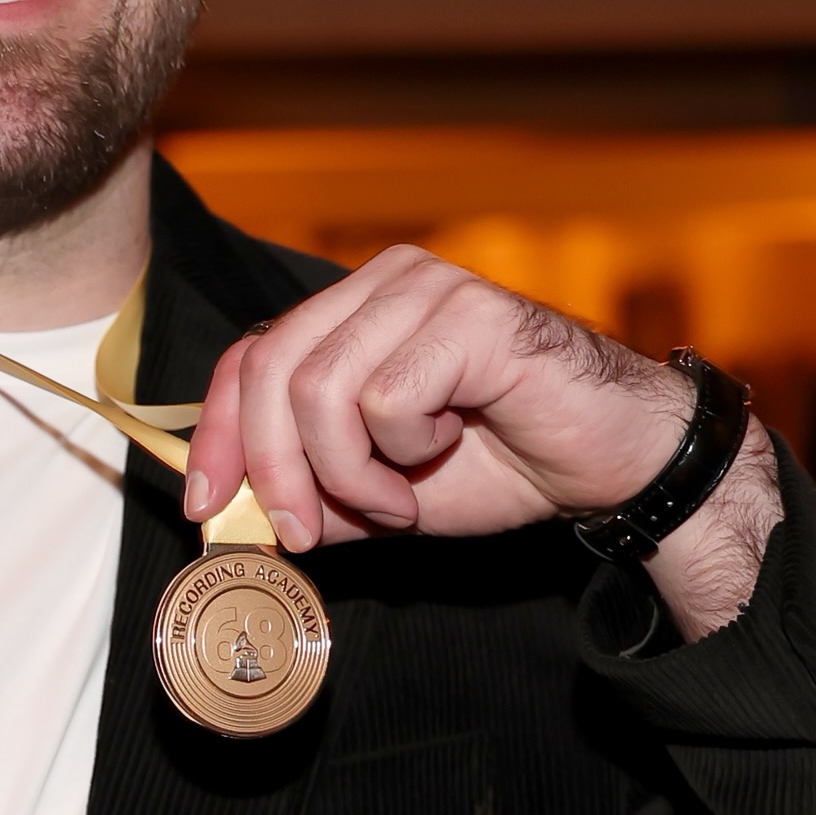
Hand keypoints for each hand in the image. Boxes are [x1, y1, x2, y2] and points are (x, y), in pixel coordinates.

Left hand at [183, 244, 780, 639]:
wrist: (609, 464)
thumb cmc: (504, 465)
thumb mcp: (380, 495)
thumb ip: (310, 492)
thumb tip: (231, 515)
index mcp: (354, 312)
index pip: (250, 357)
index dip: (217, 435)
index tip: (207, 506)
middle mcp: (383, 283)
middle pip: (271, 371)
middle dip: (273, 470)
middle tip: (307, 531)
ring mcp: (427, 288)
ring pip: (320, 390)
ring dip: (350, 473)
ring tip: (399, 500)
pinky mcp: (469, 313)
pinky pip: (384, 398)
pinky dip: (402, 451)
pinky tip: (447, 452)